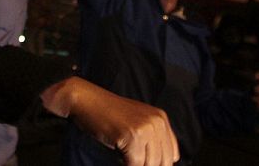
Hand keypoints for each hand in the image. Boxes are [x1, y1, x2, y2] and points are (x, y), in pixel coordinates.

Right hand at [42, 77, 178, 165]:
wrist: (86, 100)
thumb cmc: (106, 114)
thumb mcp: (136, 122)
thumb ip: (152, 139)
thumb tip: (162, 163)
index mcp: (160, 118)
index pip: (172, 154)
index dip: (158, 163)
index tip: (143, 161)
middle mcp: (156, 122)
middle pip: (163, 161)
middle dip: (145, 164)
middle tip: (129, 158)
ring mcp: (145, 128)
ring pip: (149, 164)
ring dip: (134, 163)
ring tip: (123, 154)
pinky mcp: (132, 135)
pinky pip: (135, 163)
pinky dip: (125, 163)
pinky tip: (118, 154)